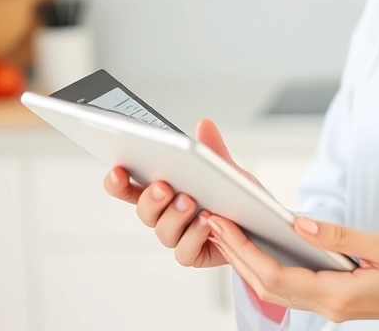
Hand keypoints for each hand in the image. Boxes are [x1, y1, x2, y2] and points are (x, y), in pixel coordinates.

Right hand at [102, 119, 259, 270]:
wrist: (262, 225)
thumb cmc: (237, 197)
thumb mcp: (228, 170)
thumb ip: (213, 150)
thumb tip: (205, 124)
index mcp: (164, 192)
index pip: (131, 188)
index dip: (118, 182)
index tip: (117, 170)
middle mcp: (165, 215)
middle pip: (144, 210)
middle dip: (151, 198)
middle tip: (163, 185)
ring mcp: (178, 236)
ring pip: (163, 230)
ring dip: (175, 215)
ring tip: (190, 201)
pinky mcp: (193, 254)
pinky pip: (184, 251)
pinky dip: (194, 236)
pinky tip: (206, 222)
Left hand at [205, 214, 378, 328]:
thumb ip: (339, 236)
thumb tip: (298, 224)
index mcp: (338, 295)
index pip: (275, 276)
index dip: (243, 250)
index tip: (223, 225)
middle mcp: (329, 307)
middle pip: (266, 286)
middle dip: (236, 254)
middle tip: (213, 222)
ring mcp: (332, 308)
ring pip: (277, 290)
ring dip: (249, 263)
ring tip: (230, 232)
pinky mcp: (337, 302)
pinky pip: (294, 287)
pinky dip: (271, 269)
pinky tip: (265, 248)